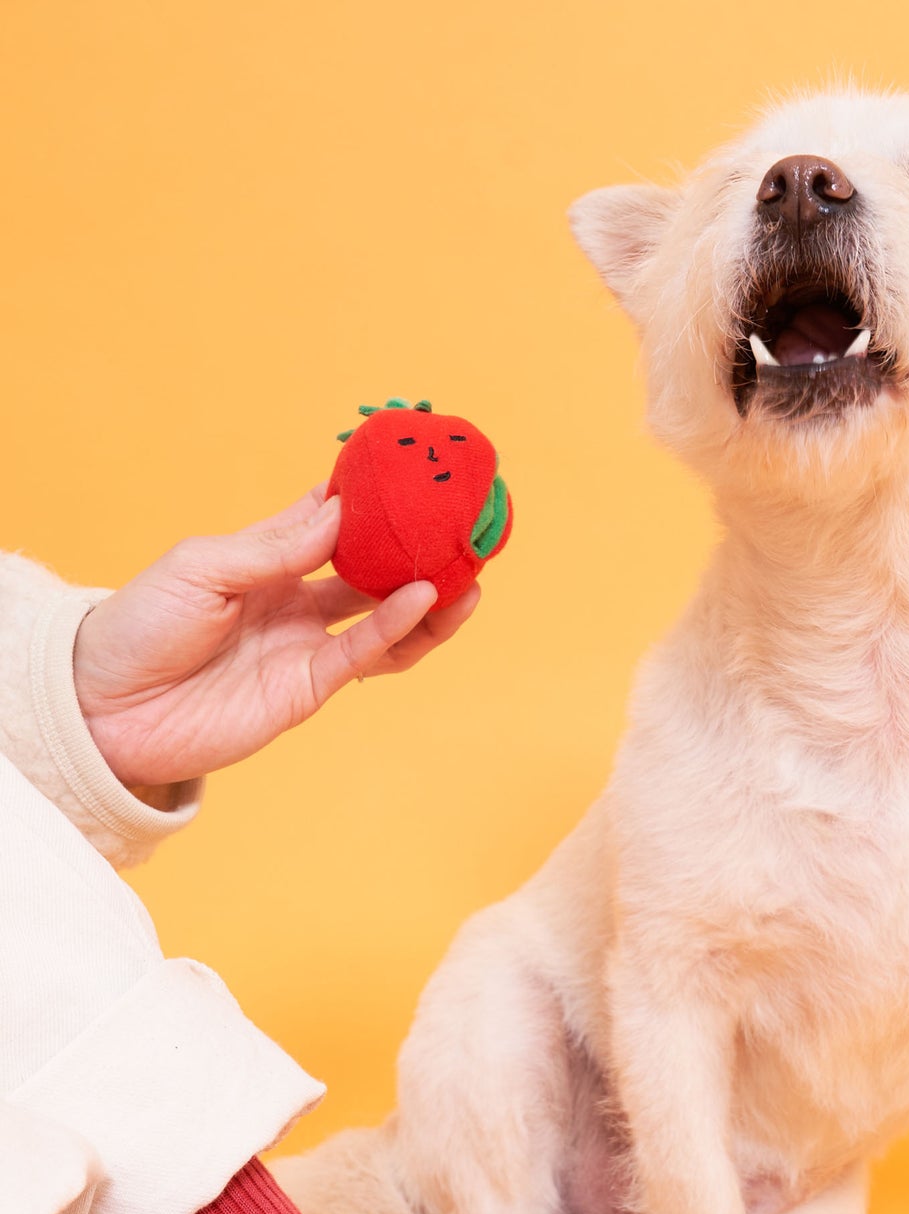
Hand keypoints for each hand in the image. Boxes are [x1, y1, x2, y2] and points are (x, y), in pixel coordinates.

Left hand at [73, 487, 480, 786]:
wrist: (105, 710)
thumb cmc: (139, 627)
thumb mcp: (202, 568)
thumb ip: (276, 546)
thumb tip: (342, 515)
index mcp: (267, 561)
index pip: (330, 522)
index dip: (369, 499)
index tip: (410, 473)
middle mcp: (297, 601)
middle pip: (373, 571)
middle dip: (415, 550)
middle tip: (457, 524)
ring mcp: (308, 645)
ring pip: (386, 619)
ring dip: (428, 597)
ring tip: (466, 572)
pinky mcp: (310, 688)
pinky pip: (366, 654)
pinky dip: (399, 628)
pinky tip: (424, 599)